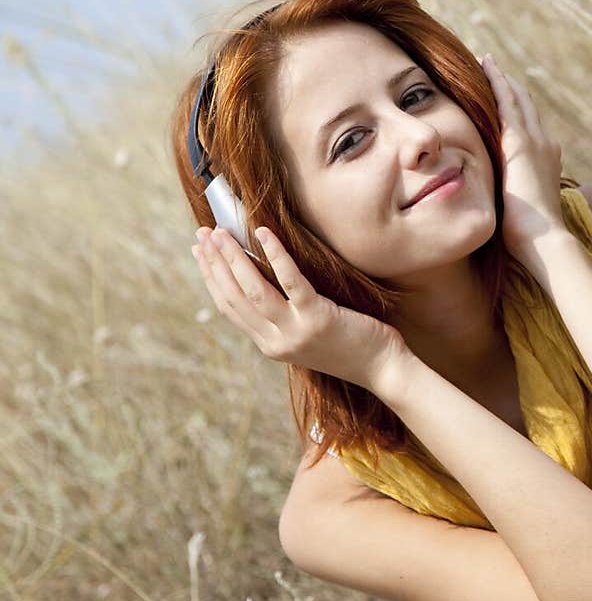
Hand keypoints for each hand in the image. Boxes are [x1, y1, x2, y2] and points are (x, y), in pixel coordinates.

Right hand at [191, 226, 407, 391]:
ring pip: (253, 290)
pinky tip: (264, 232)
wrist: (382, 369)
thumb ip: (284, 313)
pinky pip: (290, 281)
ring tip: (221, 231)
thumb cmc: (351, 343)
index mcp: (269, 344)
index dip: (211, 277)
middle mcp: (275, 341)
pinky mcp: (317, 318)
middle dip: (215, 262)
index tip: (200, 251)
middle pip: (234, 296)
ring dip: (233, 258)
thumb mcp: (307, 332)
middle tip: (202, 233)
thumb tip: (264, 274)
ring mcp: (294, 332)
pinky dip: (275, 255)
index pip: (229, 307)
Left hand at [480, 53, 565, 264]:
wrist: (544, 241)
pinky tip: (485, 67)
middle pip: (525, 106)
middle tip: (489, 67)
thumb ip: (509, 197)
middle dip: (508, 86)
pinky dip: (497, 82)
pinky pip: (507, 102)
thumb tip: (495, 204)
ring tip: (485, 61)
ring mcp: (536, 141)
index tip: (499, 95)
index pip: (527, 126)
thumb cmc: (529, 238)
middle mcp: (546, 144)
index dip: (514, 108)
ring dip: (501, 78)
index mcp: (545, 160)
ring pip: (517, 98)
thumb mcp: (518, 210)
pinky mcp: (521, 142)